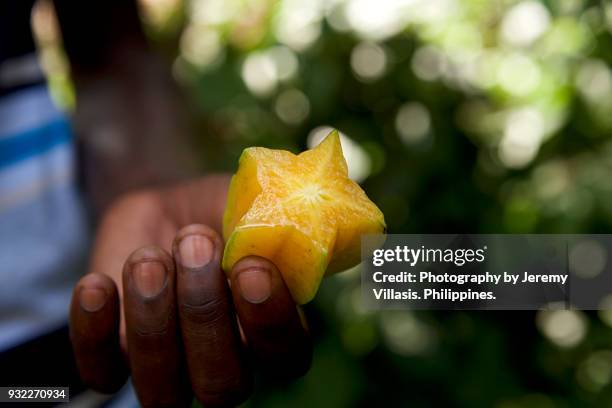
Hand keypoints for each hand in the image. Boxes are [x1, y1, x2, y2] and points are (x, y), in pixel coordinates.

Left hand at [69, 175, 310, 406]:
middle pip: (223, 386)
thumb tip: (275, 234)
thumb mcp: (251, 206)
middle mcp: (224, 366)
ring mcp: (168, 369)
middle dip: (206, 315)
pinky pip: (100, 372)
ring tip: (149, 257)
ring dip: (154, 319)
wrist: (171, 212)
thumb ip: (269, 224)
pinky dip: (95, 332)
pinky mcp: (115, 358)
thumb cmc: (223, 213)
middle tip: (196, 247)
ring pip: (162, 390)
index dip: (270, 321)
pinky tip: (99, 284)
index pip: (286, 356)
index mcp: (270, 333)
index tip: (251, 266)